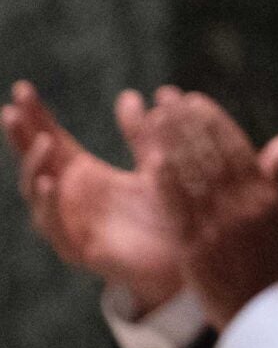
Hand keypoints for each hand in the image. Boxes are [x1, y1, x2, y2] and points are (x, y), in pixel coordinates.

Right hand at [6, 82, 189, 307]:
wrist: (190, 258)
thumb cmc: (171, 211)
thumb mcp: (157, 164)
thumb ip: (143, 134)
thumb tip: (129, 95)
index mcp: (85, 174)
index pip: (51, 139)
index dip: (35, 116)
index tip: (23, 89)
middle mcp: (71, 197)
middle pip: (36, 162)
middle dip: (22, 136)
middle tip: (12, 109)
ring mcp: (71, 223)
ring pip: (38, 194)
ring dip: (36, 167)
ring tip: (45, 141)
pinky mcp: (80, 249)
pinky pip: (55, 228)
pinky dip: (49, 206)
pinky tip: (50, 183)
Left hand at [147, 90, 277, 325]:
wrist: (263, 312)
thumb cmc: (271, 264)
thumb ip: (272, 178)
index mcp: (265, 196)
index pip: (236, 147)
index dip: (212, 121)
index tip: (194, 100)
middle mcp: (245, 205)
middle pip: (212, 153)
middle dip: (188, 123)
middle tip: (168, 99)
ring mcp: (221, 224)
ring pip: (194, 172)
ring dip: (173, 141)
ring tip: (155, 117)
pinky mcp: (198, 245)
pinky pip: (180, 207)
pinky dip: (167, 179)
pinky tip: (152, 158)